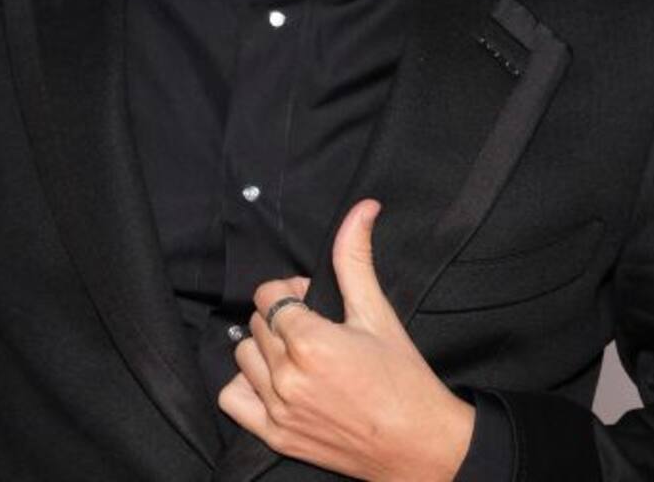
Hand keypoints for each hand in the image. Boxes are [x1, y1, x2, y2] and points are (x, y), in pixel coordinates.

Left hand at [218, 198, 475, 481]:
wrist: (420, 445)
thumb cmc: (403, 377)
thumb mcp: (377, 312)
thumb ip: (356, 258)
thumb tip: (362, 208)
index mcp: (311, 342)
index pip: (269, 295)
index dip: (290, 292)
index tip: (313, 302)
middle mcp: (288, 377)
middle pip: (257, 323)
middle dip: (282, 317)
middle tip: (315, 326)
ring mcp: (279, 410)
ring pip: (244, 356)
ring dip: (266, 349)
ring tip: (299, 354)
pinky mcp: (277, 437)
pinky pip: (233, 399)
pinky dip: (247, 385)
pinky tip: (277, 380)